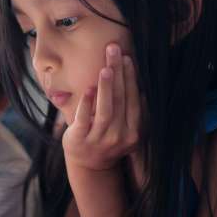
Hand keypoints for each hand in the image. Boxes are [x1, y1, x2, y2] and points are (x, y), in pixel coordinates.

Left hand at [62, 44, 139, 171]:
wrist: (89, 166)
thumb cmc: (108, 138)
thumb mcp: (124, 128)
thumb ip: (129, 108)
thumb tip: (136, 78)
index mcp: (133, 132)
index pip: (134, 101)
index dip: (131, 78)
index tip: (128, 58)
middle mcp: (119, 137)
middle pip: (121, 101)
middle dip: (119, 73)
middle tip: (114, 50)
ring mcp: (100, 140)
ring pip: (106, 111)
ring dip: (106, 88)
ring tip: (106, 68)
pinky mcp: (80, 140)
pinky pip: (84, 120)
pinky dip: (87, 104)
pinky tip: (89, 89)